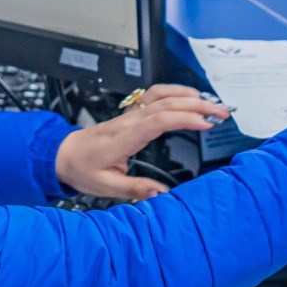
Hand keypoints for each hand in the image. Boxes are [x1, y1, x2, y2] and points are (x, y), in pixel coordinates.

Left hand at [55, 85, 228, 199]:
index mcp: (124, 137)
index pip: (158, 120)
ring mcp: (131, 114)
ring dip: (189, 95)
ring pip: (163, 95)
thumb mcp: (105, 186)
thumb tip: (161, 194)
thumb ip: (135, 189)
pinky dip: (177, 92)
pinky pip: (156, 95)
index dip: (184, 118)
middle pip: (167, 103)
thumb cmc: (83, 168)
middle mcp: (129, 121)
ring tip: (213, 103)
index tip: (206, 124)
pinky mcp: (133, 114)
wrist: (64, 154)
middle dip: (198, 105)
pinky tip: (191, 97)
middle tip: (222, 113)